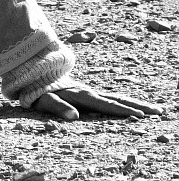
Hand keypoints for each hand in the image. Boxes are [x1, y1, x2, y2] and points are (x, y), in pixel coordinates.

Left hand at [34, 86, 163, 120]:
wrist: (31, 71)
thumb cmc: (36, 90)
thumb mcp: (43, 99)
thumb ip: (58, 106)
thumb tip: (74, 117)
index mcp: (80, 95)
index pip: (105, 104)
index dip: (122, 110)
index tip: (140, 115)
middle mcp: (88, 92)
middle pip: (116, 99)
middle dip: (137, 106)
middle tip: (158, 111)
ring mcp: (88, 91)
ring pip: (115, 97)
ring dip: (133, 103)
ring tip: (152, 109)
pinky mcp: (85, 92)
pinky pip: (108, 98)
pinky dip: (122, 101)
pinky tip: (129, 105)